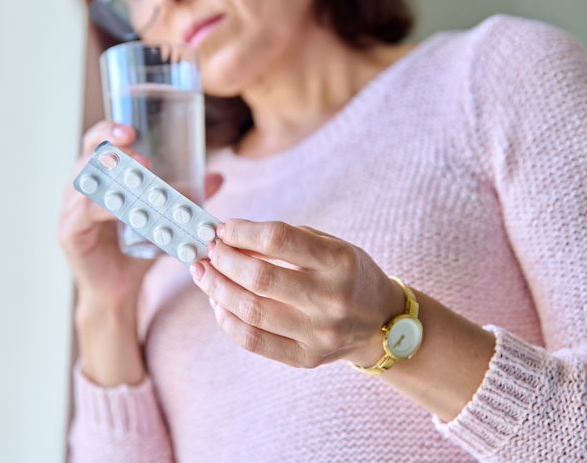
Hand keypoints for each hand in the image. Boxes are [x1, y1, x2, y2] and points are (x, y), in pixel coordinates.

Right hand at [57, 120, 222, 309]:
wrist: (118, 291)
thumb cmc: (136, 251)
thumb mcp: (162, 218)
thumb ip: (184, 196)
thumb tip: (217, 176)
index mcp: (98, 179)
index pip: (96, 145)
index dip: (109, 132)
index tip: (132, 130)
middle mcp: (79, 189)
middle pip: (88, 157)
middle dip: (114, 150)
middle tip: (143, 156)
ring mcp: (70, 210)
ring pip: (86, 182)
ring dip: (114, 177)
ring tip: (140, 175)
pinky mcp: (69, 233)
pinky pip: (84, 213)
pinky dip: (104, 208)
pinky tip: (123, 208)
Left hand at [188, 219, 404, 368]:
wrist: (382, 321)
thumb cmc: (347, 274)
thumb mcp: (329, 245)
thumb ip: (283, 240)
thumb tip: (228, 238)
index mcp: (339, 261)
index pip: (278, 239)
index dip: (242, 231)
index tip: (222, 229)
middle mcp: (331, 298)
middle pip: (259, 278)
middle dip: (224, 260)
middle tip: (208, 251)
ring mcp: (319, 333)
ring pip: (251, 312)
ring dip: (217, 289)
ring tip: (204, 274)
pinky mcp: (307, 358)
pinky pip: (253, 341)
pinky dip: (227, 321)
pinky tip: (218, 304)